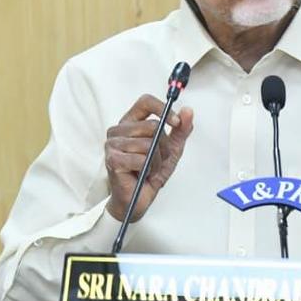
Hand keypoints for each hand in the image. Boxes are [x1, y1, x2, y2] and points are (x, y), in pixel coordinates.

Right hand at [105, 95, 193, 222]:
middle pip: (152, 126)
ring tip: (150, 168)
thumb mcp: (172, 148)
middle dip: (164, 146)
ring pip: (148, 144)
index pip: (145, 102)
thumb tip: (187, 111)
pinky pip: (141, 159)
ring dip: (157, 161)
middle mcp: (118, 131)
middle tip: (158, 159)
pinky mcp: (112, 160)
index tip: (176, 122)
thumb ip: (181, 130)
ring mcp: (112, 144)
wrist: (139, 197)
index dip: (163, 109)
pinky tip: (142, 173)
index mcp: (131, 123)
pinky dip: (149, 169)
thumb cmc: (150, 172)